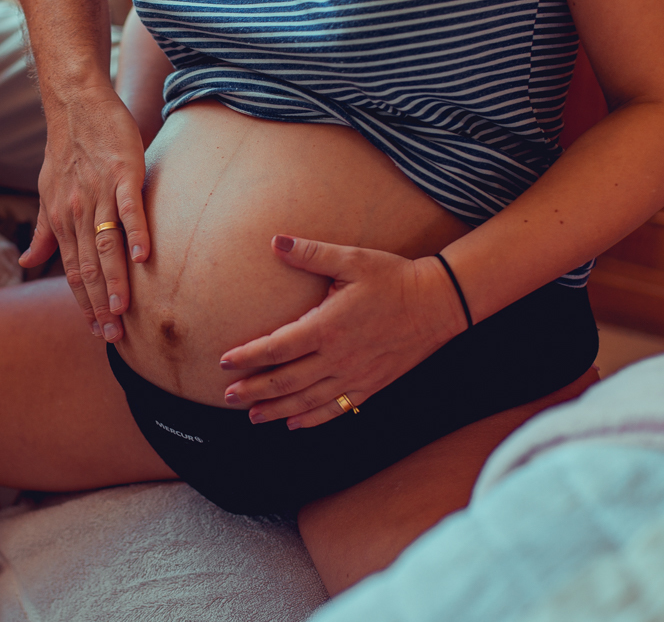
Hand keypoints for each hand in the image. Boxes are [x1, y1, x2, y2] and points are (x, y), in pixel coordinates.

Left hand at [20, 88, 149, 341]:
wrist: (76, 106)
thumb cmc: (65, 152)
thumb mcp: (47, 194)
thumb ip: (42, 232)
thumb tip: (27, 262)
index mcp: (61, 220)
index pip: (73, 271)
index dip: (84, 303)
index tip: (97, 331)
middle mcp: (77, 212)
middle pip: (89, 267)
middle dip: (100, 304)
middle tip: (112, 335)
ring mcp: (100, 194)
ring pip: (106, 245)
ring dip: (115, 280)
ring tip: (122, 310)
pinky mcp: (123, 174)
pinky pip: (129, 209)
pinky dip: (135, 233)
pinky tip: (142, 259)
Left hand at [220, 236, 467, 428]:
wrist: (439, 303)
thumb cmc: (394, 278)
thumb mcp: (352, 259)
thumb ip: (311, 253)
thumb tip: (275, 240)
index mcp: (327, 327)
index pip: (277, 347)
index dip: (248, 356)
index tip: (224, 362)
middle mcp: (338, 358)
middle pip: (285, 381)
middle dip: (253, 390)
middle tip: (227, 396)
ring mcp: (355, 375)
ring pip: (307, 400)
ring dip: (276, 409)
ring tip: (252, 415)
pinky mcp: (371, 385)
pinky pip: (337, 409)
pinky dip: (313, 418)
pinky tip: (294, 423)